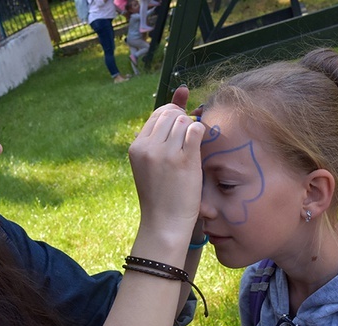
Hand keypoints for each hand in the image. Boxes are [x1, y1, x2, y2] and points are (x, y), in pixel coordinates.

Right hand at [128, 87, 204, 243]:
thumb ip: (164, 129)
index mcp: (136, 147)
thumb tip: (182, 90)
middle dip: (184, 121)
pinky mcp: (183, 160)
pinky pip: (196, 130)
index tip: (181, 131)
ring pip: (184, 120)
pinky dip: (201, 135)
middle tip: (189, 142)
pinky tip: (198, 150)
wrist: (164, 223)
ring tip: (192, 150)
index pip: (157, 114)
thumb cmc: (162, 194)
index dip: (174, 117)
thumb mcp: (153, 161)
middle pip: (171, 115)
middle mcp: (148, 147)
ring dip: (193, 130)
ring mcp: (165, 153)